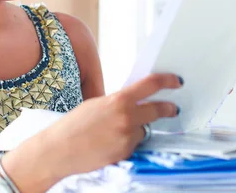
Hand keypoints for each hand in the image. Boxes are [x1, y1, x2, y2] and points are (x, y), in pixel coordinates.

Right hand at [41, 73, 182, 176]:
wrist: (59, 150)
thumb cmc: (74, 125)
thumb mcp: (97, 104)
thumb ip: (118, 101)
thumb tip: (135, 100)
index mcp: (118, 100)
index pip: (151, 85)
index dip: (167, 81)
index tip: (176, 81)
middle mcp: (126, 118)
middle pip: (157, 110)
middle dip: (167, 109)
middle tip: (174, 108)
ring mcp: (127, 138)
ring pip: (144, 130)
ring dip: (138, 129)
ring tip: (115, 131)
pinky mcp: (125, 153)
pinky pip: (134, 144)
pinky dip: (128, 142)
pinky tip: (111, 142)